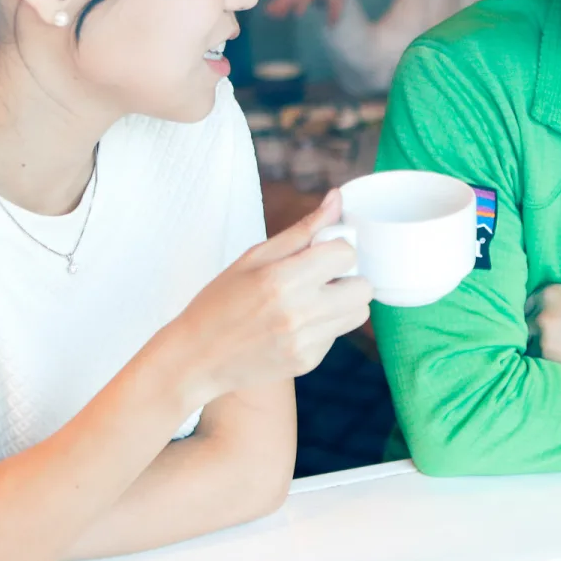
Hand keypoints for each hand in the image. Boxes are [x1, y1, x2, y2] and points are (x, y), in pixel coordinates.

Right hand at [168, 189, 372, 399]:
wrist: (196, 358)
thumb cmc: (220, 300)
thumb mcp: (254, 257)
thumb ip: (303, 230)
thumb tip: (338, 198)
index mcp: (283, 279)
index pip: (346, 253)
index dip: (336, 248)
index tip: (320, 252)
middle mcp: (300, 313)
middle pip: (364, 288)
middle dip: (349, 277)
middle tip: (321, 277)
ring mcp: (306, 342)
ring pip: (358, 314)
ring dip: (342, 302)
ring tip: (310, 300)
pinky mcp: (308, 362)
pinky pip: (336, 335)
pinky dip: (324, 326)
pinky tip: (295, 325)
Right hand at [265, 0, 349, 26]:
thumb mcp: (339, 0)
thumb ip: (335, 11)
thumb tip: (332, 23)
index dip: (303, 2)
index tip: (298, 14)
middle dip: (285, 2)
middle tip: (275, 11)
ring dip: (278, 4)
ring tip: (269, 12)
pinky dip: (279, 5)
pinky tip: (272, 13)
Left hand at [530, 285, 560, 382]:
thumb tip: (549, 322)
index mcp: (550, 293)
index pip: (525, 306)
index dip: (533, 318)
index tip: (539, 327)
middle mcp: (542, 312)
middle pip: (524, 327)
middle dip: (532, 335)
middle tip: (547, 345)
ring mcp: (544, 336)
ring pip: (529, 347)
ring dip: (538, 352)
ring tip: (557, 357)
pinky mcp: (552, 360)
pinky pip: (539, 363)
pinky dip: (546, 365)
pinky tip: (560, 367)